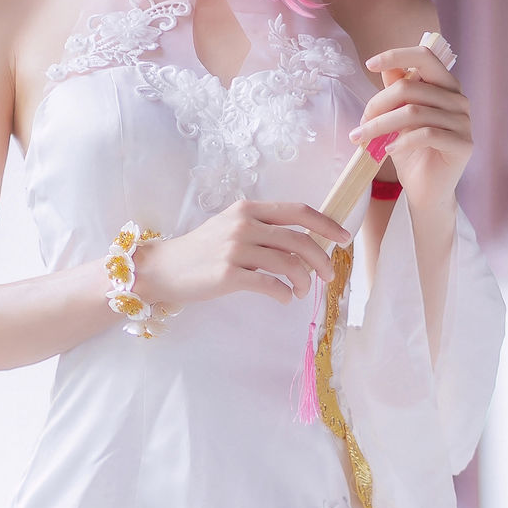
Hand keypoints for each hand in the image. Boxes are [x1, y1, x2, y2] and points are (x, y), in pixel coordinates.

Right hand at [132, 200, 348, 311]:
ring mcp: (235, 249)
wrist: (163, 269)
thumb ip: (264, 229)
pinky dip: (284, 294)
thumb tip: (305, 242)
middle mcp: (244, 225)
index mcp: (248, 209)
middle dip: (322, 260)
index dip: (327, 225)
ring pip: (289, 264)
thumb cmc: (201, 251)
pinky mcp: (228, 275)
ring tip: (301, 292)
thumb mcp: (231, 227)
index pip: (298, 212)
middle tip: (329, 276)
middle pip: (300, 240)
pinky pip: (271, 285)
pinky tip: (284, 298)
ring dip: (304, 282)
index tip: (344, 239)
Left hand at [357, 43, 472, 222]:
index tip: (369, 64)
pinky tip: (388, 151)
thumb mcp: (398, 117)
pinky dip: (402, 141)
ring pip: (414, 113)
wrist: (426, 191)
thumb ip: (397, 91)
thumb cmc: (412, 153)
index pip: (425, 56)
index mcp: (445, 86)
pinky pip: (426, 134)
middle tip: (360, 122)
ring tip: (362, 138)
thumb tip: (385, 66)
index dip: (396, 55)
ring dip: (381, 125)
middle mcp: (458, 99)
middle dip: (378, 103)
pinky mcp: (463, 144)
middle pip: (411, 87)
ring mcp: (463, 122)